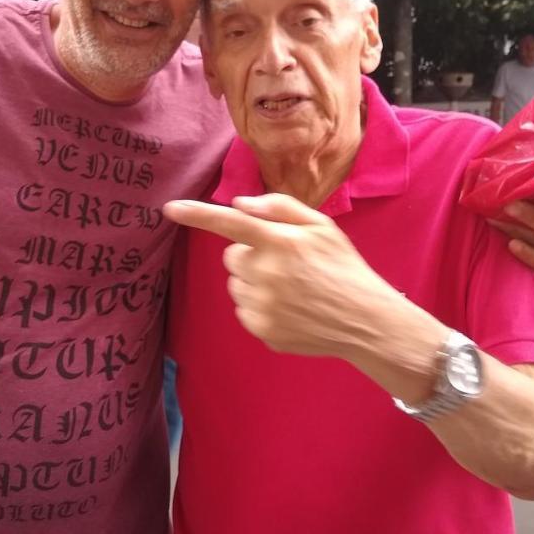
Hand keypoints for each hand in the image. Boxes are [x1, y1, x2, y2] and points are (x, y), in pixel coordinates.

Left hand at [164, 192, 404, 356]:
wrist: (364, 320)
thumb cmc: (342, 267)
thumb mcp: (322, 227)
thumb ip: (280, 208)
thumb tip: (241, 204)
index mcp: (280, 241)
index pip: (230, 223)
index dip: (197, 214)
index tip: (169, 208)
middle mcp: (266, 272)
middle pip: (232, 256)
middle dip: (250, 255)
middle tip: (285, 264)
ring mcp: (262, 304)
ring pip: (235, 283)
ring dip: (254, 281)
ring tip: (291, 288)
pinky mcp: (260, 329)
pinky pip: (243, 309)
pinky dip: (260, 306)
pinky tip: (289, 308)